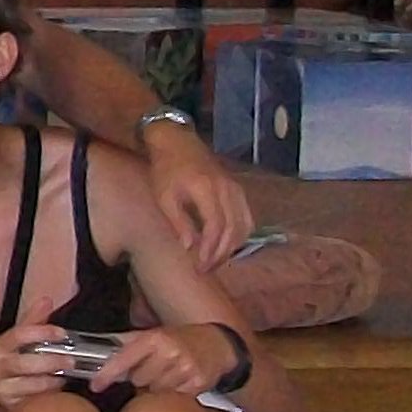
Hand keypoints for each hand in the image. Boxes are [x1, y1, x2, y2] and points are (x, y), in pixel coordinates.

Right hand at [0, 321, 78, 411]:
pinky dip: (49, 395)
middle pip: (26, 363)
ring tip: (67, 376)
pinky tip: (58, 389)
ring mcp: (2, 388)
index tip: (63, 333)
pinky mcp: (11, 405)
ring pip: (31, 384)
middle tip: (72, 360)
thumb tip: (46, 299)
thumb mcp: (20, 341)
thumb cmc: (14, 361)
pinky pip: (35, 400)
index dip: (43, 332)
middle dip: (52, 361)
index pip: (19, 334)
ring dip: (53, 380)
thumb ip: (34, 321)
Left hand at [91, 323, 235, 399]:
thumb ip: (129, 343)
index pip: (123, 360)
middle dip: (140, 379)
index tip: (95, 385)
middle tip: (152, 370)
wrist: (218, 344)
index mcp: (153, 339)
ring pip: (154, 391)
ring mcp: (184, 368)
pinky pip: (173, 397)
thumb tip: (100, 352)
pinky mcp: (197, 383)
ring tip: (166, 375)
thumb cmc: (181, 339)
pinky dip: (172, 393)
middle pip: (138, 380)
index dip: (106, 375)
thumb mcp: (155, 333)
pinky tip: (178, 381)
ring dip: (155, 387)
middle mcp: (168, 352)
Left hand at [142, 123, 249, 271]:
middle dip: (221, 254)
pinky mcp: (238, 189)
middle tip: (206, 269)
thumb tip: (190, 248)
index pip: (216, 227)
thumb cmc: (166, 169)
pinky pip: (247, 217)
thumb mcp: (164, 197)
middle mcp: (226, 189)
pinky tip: (227, 246)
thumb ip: (179, 222)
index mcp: (206, 189)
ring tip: (215, 261)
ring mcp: (235, 189)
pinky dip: (240, 235)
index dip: (210, 250)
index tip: (200, 266)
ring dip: (232, 247)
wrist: (178, 142)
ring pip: (244, 225)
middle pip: (233, 229)